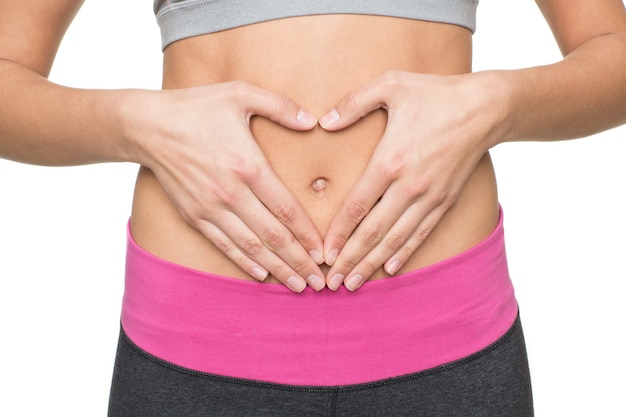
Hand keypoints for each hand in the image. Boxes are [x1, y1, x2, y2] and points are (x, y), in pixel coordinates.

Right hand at [127, 81, 325, 291]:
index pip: (286, 209)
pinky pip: (224, 245)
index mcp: (248, 166)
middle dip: (299, 262)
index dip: (307, 235)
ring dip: (277, 269)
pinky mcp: (195, 216)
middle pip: (273, 236)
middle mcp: (231, 193)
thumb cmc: (197, 107)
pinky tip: (262, 275)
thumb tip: (313, 121)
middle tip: (320, 283)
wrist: (148, 126)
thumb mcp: (240, 93)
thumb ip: (280, 106)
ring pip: (251, 247)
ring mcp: (211, 208)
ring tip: (298, 286)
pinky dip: (245, 262)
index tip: (324, 253)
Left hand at [319, 70, 497, 290]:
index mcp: (390, 161)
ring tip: (354, 284)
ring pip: (396, 239)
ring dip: (372, 264)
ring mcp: (429, 197)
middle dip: (350, 259)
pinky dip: (404, 253)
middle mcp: (409, 186)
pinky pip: (421, 233)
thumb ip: (353, 103)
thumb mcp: (391, 84)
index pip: (357, 206)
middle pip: (373, 232)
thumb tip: (324, 122)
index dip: (338, 234)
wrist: (486, 107)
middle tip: (332, 283)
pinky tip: (389, 269)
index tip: (323, 254)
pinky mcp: (445, 201)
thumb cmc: (435, 93)